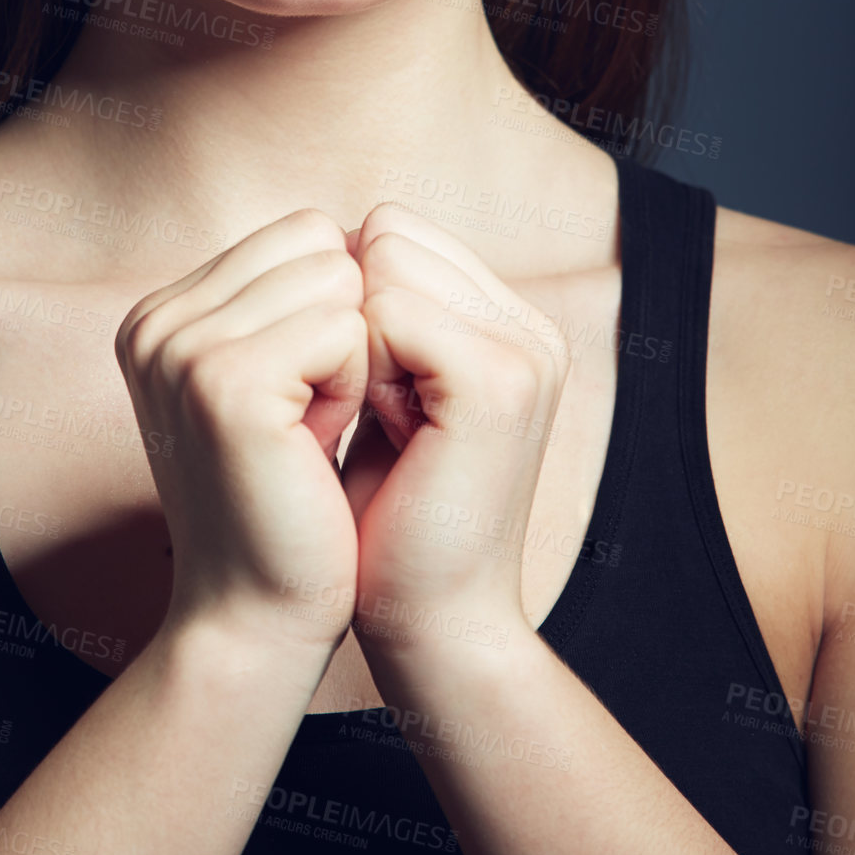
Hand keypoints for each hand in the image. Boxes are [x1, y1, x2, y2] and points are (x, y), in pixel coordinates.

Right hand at [115, 210, 367, 661]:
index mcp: (160, 312)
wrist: (259, 616)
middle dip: (346, 327)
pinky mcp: (223, 382)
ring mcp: (181, 346)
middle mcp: (155, 319)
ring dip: (353, 358)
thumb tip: (362, 227)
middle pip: (321, 242)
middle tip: (310, 418)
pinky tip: (314, 445)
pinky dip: (355, 387)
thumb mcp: (274, 381)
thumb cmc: (287, 502)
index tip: (302, 395)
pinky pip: (346, 329)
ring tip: (309, 432)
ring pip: (340, 280)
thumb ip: (286, 298)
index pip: (303, 230)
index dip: (334, 310)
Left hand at [338, 203, 569, 670]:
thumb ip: (377, 315)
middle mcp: (530, 325)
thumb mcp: (384, 393)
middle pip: (387, 230)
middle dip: (350, 312)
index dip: (349, 300)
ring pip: (382, 260)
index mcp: (509, 322)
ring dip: (354, 339)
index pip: (394, 228)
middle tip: (373, 408)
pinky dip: (361, 365)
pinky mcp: (498, 381)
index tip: (364, 389)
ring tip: (385, 421)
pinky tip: (387, 430)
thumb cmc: (386, 519)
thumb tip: (325, 237)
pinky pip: (387, 309)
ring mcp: (525, 348)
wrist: (430, 626)